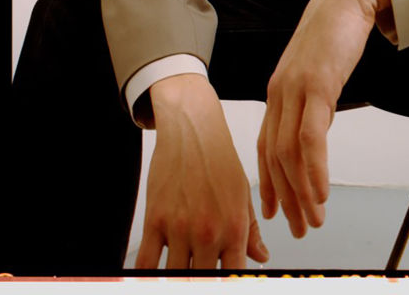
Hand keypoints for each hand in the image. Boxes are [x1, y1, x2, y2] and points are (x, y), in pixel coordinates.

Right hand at [136, 74, 268, 269]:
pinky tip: (152, 277)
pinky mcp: (155, 220)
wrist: (193, 130)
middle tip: (199, 277)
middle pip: (202, 281)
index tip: (226, 285)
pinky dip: (147, 276)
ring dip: (178, 278)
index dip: (230, 285)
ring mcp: (180, 228)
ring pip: (176, 275)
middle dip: (201, 283)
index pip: (233, 277)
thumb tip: (261, 257)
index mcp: (234, 227)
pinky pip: (146, 263)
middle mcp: (209, 231)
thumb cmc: (220, 159)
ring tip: (182, 272)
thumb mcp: (242, 194)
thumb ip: (251, 230)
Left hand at [257, 0, 388, 237]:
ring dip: (301, 191)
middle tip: (298, 227)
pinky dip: (314, 169)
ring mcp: (296, 88)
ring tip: (314, 219)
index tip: (273, 211)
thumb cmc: (336, 30)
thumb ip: (314, 97)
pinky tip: (321, 191)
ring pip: (290, 152)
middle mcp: (280, 91)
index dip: (268, 181)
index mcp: (278, 90)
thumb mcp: (320, 69)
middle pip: (274, 156)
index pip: (265, 145)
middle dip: (286, 197)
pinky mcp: (317, 83)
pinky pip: (311, 136)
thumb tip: (319, 123)